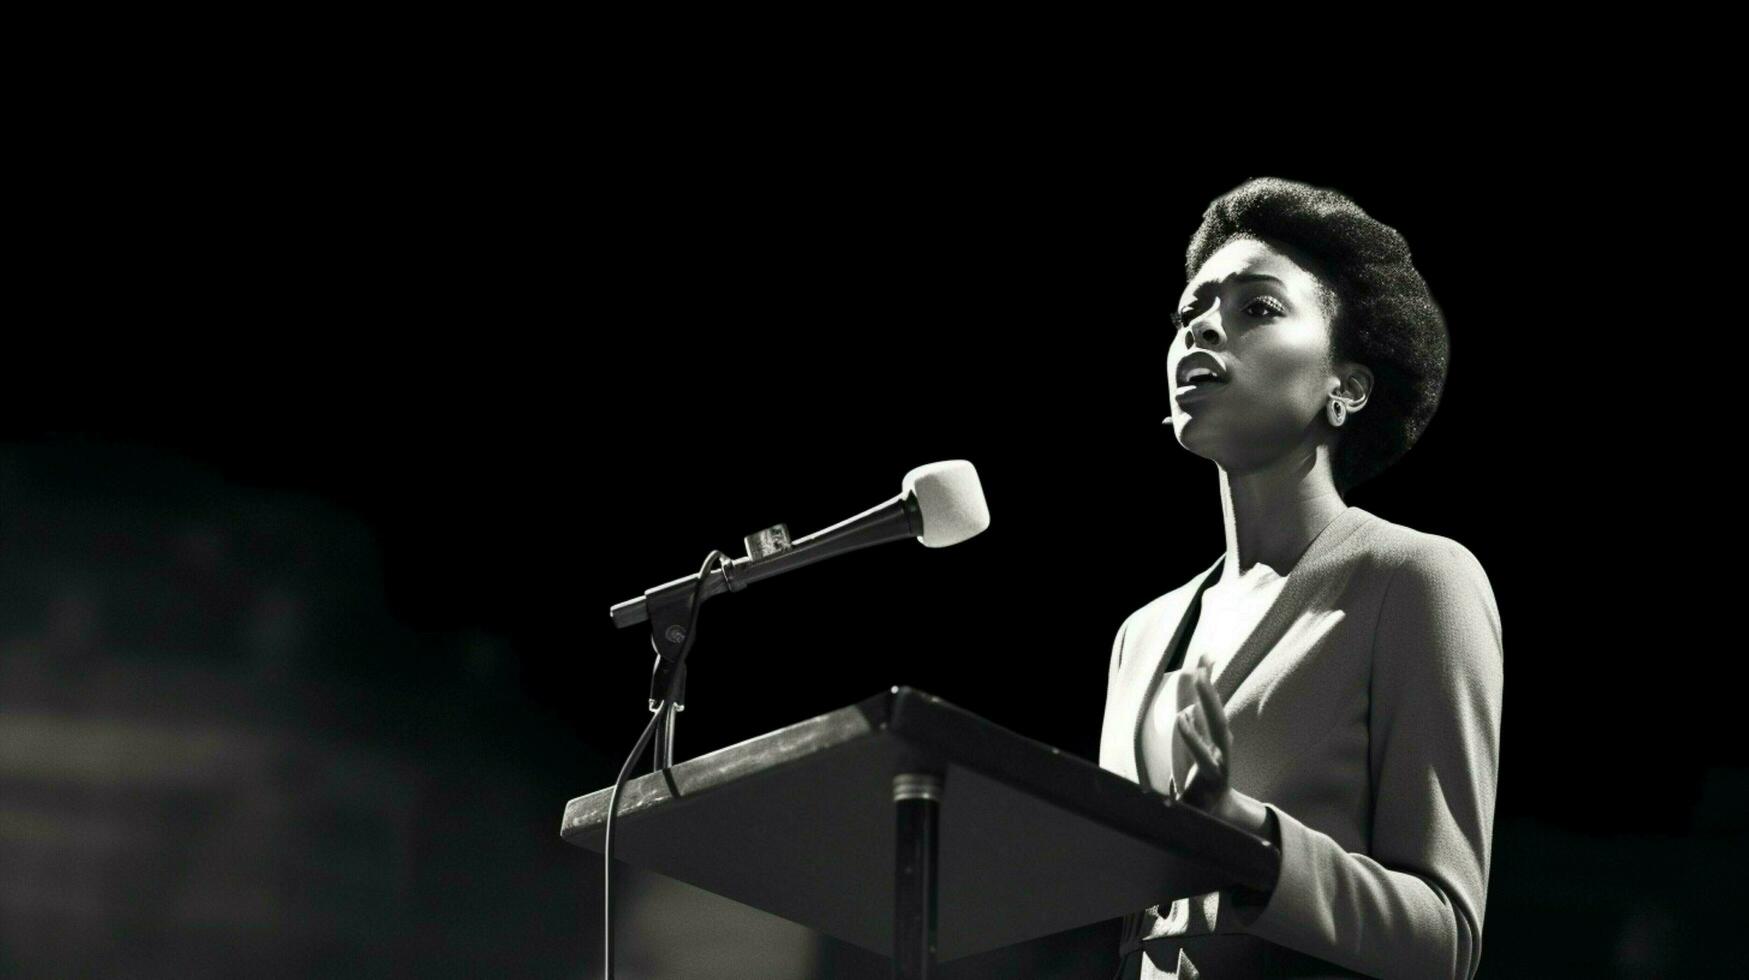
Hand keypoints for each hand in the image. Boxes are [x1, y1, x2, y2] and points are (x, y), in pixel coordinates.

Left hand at [1174, 655, 1236, 821]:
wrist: (1213, 817)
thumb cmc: (1202, 783)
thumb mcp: (1195, 755)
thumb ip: (1193, 732)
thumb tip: (1188, 708)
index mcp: (1214, 739)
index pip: (1211, 705)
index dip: (1208, 680)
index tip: (1206, 655)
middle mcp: (1220, 746)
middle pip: (1217, 710)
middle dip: (1210, 685)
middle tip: (1203, 660)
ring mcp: (1220, 760)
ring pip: (1217, 727)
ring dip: (1209, 701)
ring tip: (1198, 678)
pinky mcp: (1212, 776)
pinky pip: (1202, 754)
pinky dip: (1193, 736)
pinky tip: (1181, 717)